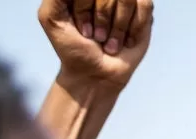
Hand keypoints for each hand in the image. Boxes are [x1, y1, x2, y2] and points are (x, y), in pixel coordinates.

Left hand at [39, 0, 153, 88]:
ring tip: (110, 41)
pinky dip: (135, 27)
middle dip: (102, 20)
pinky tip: (127, 40)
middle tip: (96, 37)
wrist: (94, 74)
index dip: (84, 8)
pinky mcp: (142, 11)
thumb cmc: (71, 47)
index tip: (80, 29)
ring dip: (118, 27)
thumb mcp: (50, 17)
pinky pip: (145, 5)